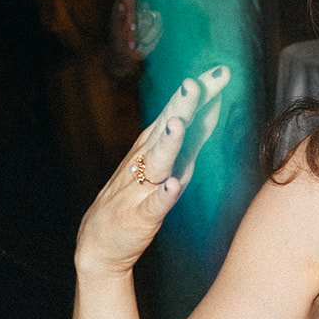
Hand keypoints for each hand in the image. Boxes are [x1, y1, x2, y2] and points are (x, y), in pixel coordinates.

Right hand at [76, 67, 230, 275]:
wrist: (98, 246)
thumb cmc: (132, 200)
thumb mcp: (161, 163)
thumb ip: (188, 138)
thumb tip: (213, 106)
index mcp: (151, 149)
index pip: (176, 114)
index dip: (197, 95)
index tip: (221, 72)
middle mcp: (144, 164)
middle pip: (164, 130)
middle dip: (180, 106)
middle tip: (194, 83)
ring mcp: (139, 190)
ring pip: (156, 164)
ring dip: (166, 145)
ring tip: (177, 125)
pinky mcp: (137, 218)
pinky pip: (152, 207)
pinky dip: (162, 196)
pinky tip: (171, 186)